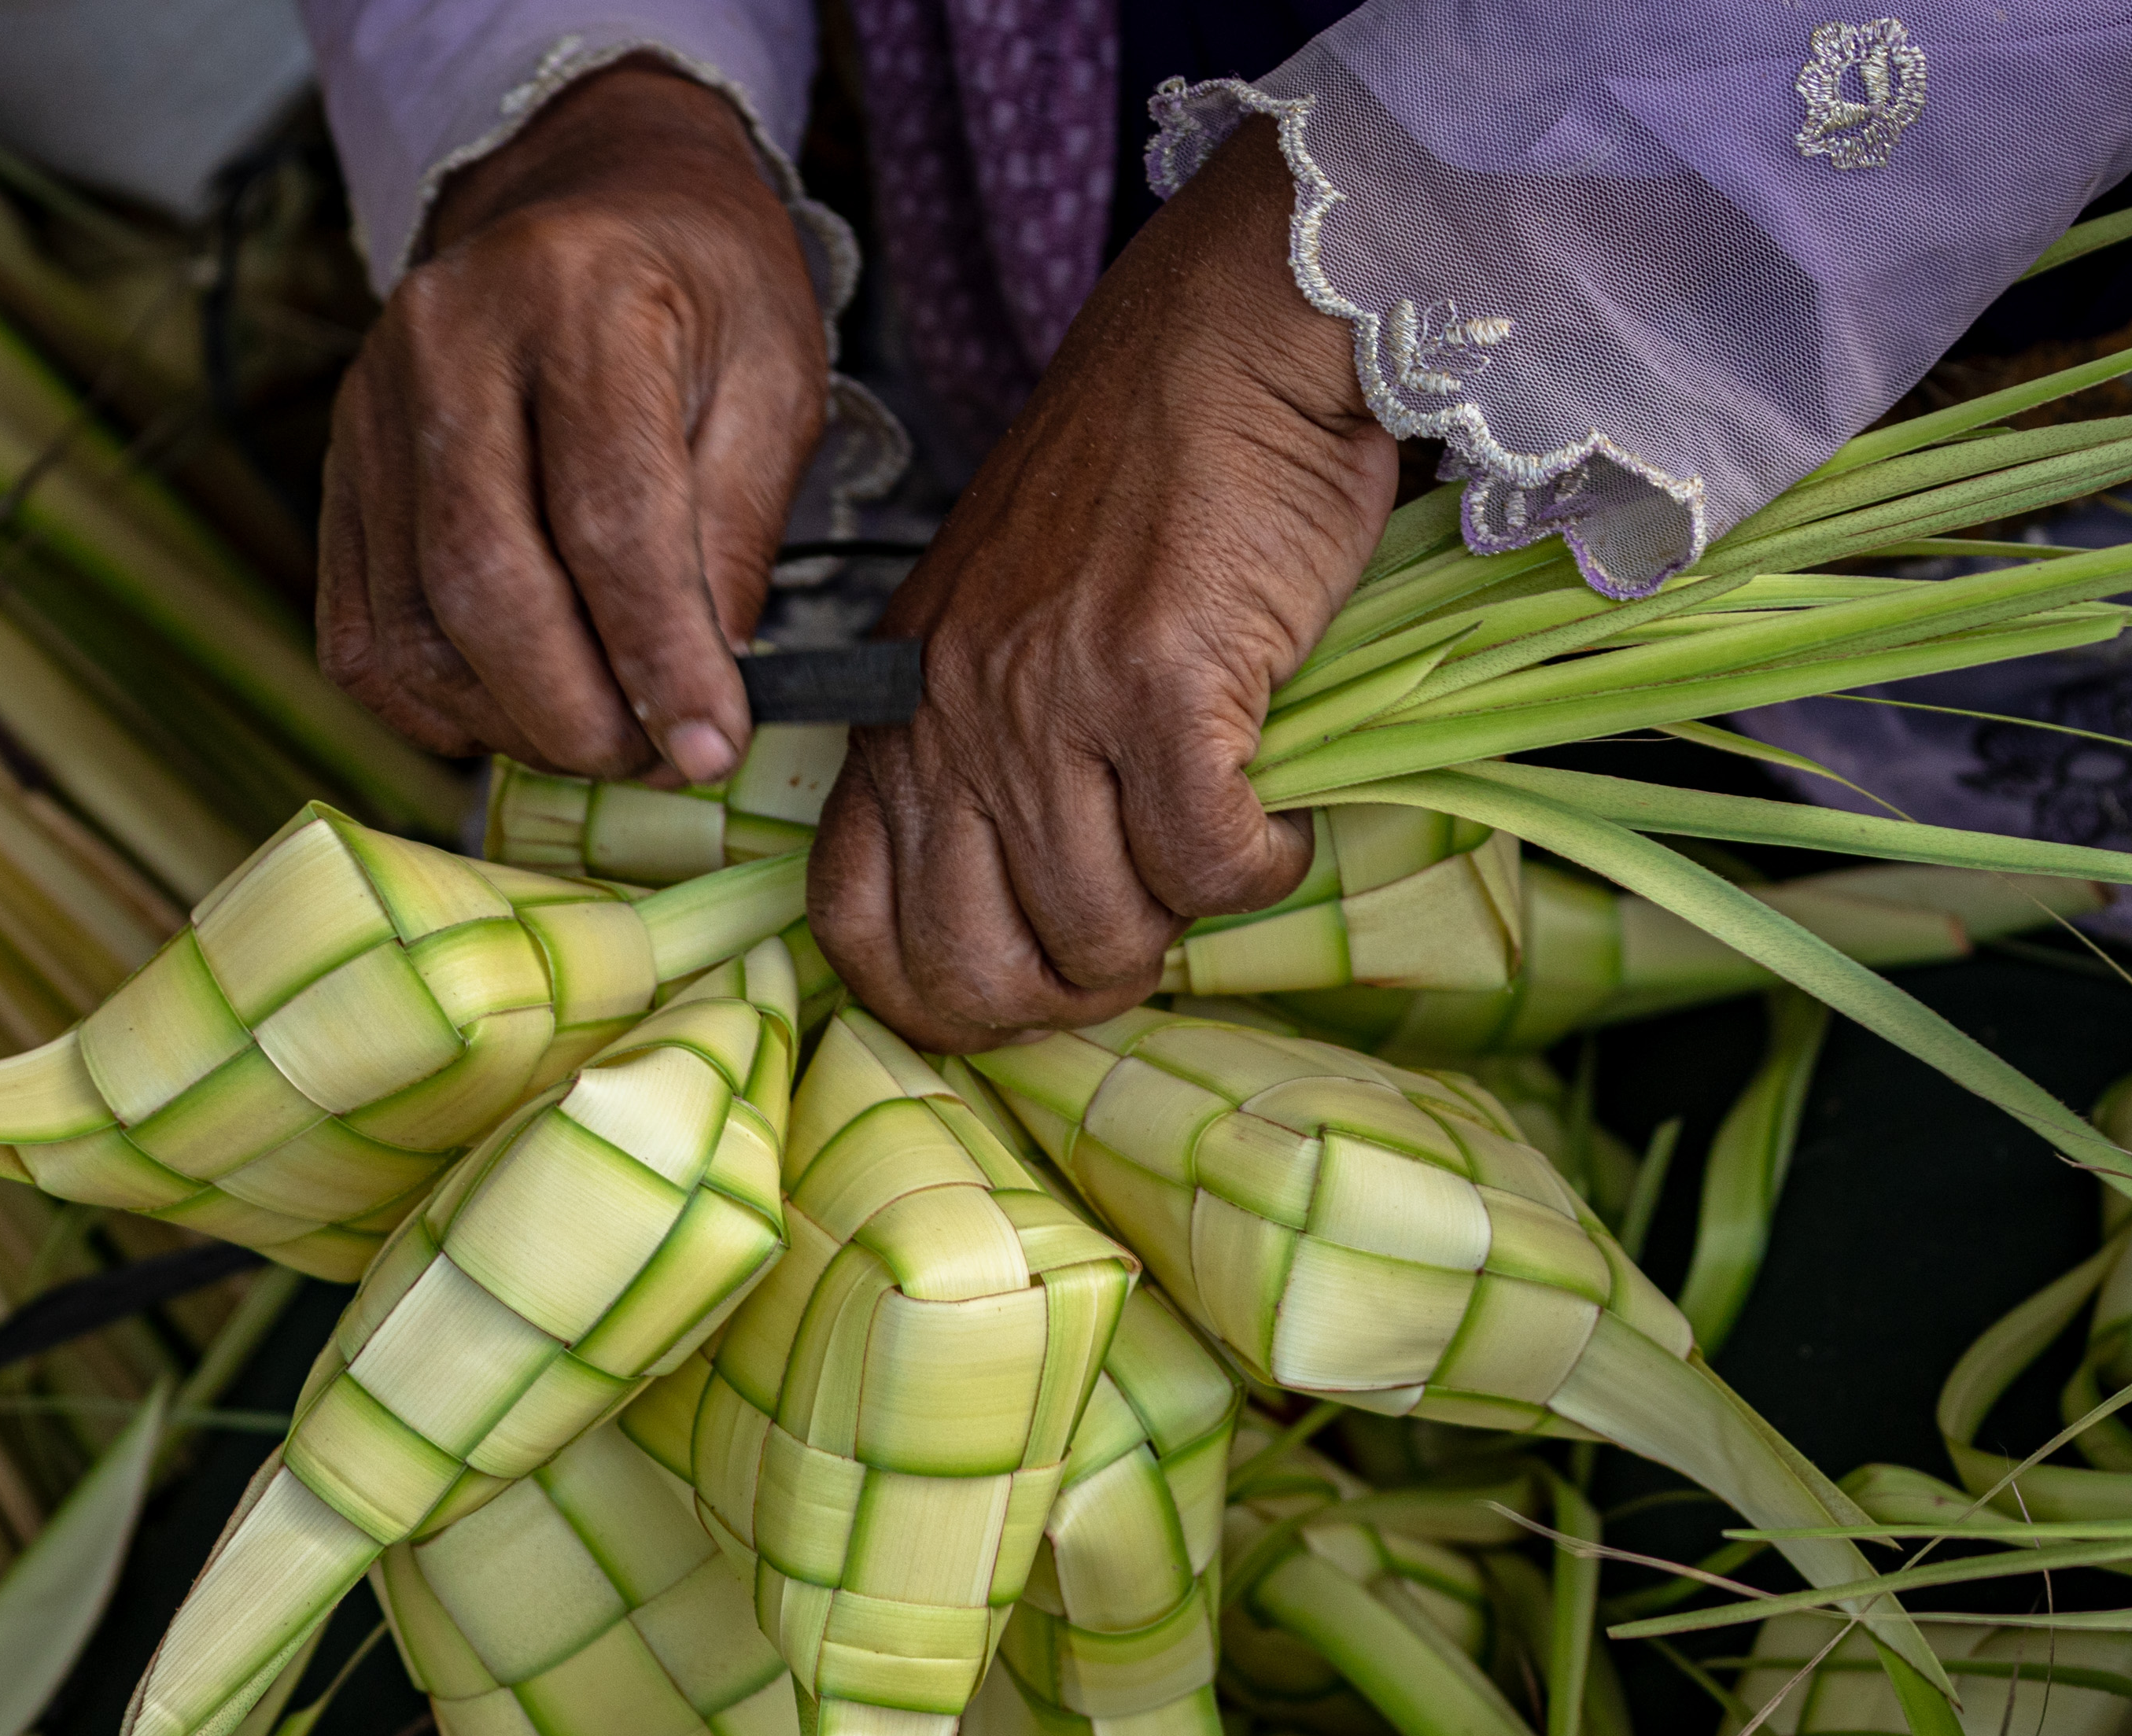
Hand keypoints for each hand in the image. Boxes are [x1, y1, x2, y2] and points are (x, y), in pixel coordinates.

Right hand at [317, 63, 825, 782]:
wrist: (593, 206)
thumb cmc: (703, 298)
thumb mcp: (774, 387)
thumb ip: (734, 540)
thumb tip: (697, 704)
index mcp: (576, 299)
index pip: (606, 515)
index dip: (659, 657)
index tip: (711, 748)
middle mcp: (444, 345)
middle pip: (482, 582)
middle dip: (577, 712)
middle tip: (655, 757)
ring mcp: (367, 412)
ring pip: (412, 631)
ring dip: (513, 722)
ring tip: (601, 730)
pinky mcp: (335, 476)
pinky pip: (362, 641)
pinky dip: (441, 709)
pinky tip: (518, 704)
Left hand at [809, 123, 1397, 1050]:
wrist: (1224, 341)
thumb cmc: (1135, 485)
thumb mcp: (998, 627)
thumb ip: (978, 753)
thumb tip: (1027, 912)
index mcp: (896, 710)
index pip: (853, 924)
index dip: (940, 999)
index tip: (1026, 988)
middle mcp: (948, 717)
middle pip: (973, 964)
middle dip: (1070, 992)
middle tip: (1143, 943)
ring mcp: (1046, 703)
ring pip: (1100, 930)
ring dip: (1177, 926)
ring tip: (1219, 853)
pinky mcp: (1159, 684)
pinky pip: (1207, 864)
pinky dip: (1261, 870)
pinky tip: (1277, 823)